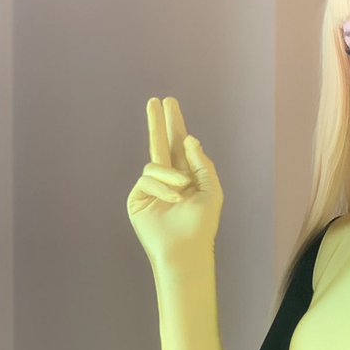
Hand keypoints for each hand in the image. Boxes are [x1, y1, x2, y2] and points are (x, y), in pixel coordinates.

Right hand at [126, 96, 223, 273]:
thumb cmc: (202, 224)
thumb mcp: (211, 190)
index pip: (179, 144)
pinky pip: (147, 179)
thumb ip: (202, 163)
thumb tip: (189, 139)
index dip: (175, 124)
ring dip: (171, 176)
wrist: (185, 248)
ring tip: (182, 193)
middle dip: (158, 122)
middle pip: (160, 143)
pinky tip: (173, 201)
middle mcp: (168, 179)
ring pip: (155, 163)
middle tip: (155, 101)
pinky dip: (162, 188)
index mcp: (187, 175)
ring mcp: (151, 188)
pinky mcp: (138, 197)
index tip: (169, 103)